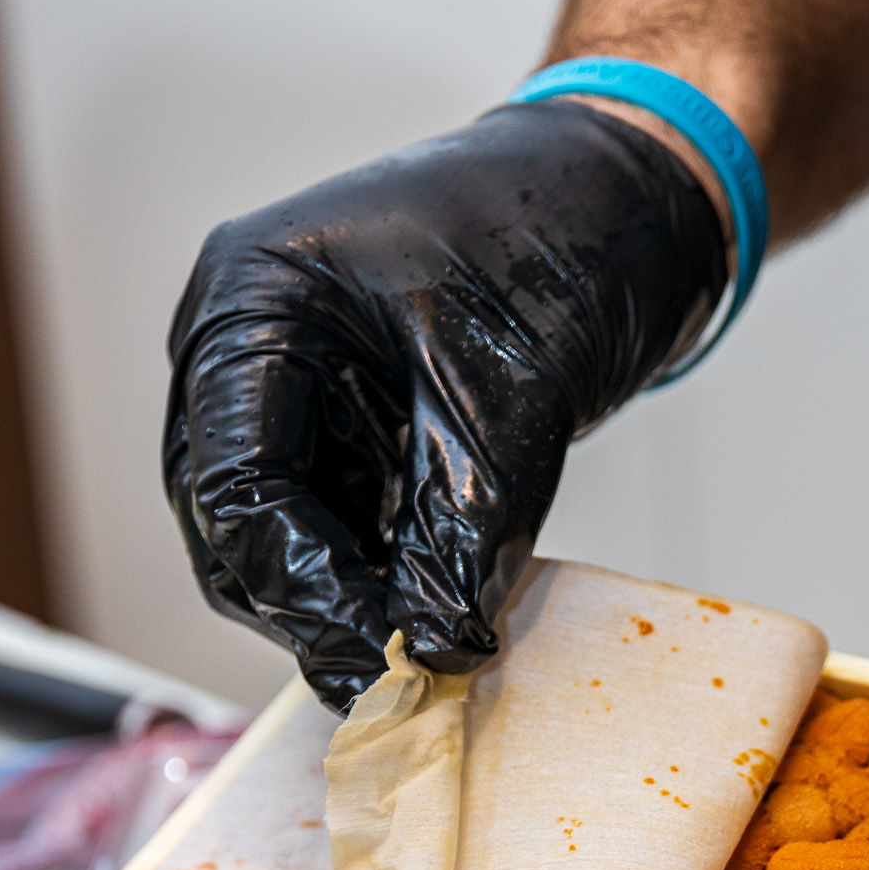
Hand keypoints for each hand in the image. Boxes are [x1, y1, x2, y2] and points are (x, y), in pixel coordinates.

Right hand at [163, 102, 725, 711]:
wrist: (634, 191)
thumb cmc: (564, 226)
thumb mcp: (509, 393)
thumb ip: (463, 530)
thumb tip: (433, 650)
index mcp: (254, 301)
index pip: (234, 482)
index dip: (298, 587)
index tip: (372, 661)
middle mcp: (251, 344)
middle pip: (238, 523)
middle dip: (313, 604)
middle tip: (395, 678)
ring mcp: (298, 386)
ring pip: (289, 536)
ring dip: (351, 599)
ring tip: (428, 653)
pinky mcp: (355, 423)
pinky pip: (347, 524)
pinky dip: (386, 575)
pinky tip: (439, 611)